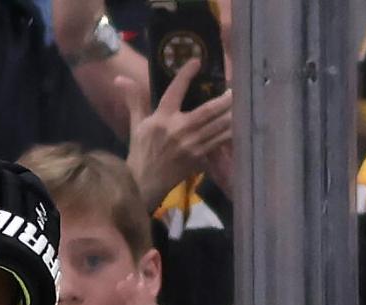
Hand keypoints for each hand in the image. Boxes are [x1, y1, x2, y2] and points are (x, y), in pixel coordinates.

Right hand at [121, 60, 233, 211]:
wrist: (144, 183)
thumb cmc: (141, 152)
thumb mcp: (136, 124)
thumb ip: (134, 100)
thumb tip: (120, 79)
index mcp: (162, 119)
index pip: (175, 91)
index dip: (186, 75)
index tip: (197, 61)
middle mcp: (178, 130)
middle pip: (208, 110)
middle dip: (225, 98)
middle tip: (238, 86)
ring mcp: (191, 145)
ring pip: (219, 126)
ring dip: (234, 113)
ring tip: (245, 102)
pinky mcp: (200, 157)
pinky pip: (220, 142)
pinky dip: (232, 132)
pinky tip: (243, 124)